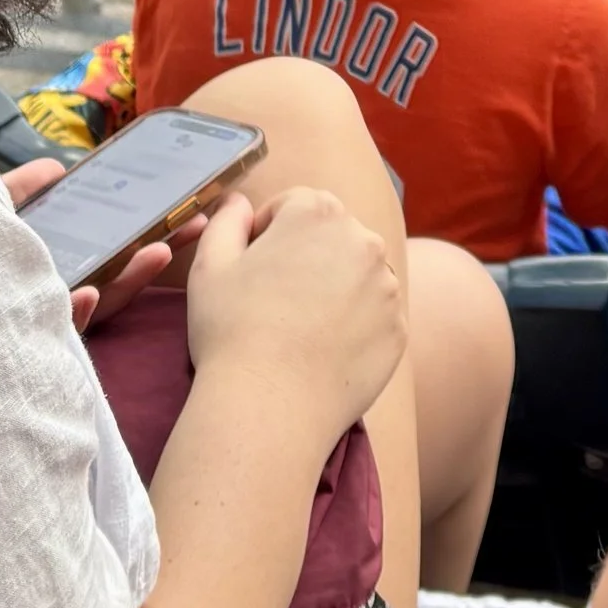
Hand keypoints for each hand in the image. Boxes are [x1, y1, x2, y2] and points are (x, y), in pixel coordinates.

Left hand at [2, 155, 197, 334]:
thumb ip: (18, 190)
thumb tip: (56, 168)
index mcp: (56, 269)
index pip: (109, 256)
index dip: (146, 236)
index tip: (182, 212)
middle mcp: (58, 297)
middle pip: (117, 279)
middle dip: (160, 252)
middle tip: (193, 226)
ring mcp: (47, 319)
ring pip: (99, 305)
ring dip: (130, 280)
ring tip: (158, 253)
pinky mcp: (27, 339)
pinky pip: (57, 330)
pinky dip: (75, 314)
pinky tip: (87, 295)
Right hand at [183, 187, 406, 454]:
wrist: (269, 407)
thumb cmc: (232, 332)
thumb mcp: (209, 265)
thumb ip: (227, 220)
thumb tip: (238, 200)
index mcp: (317, 213)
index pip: (294, 206)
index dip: (267, 234)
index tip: (252, 268)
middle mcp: (363, 240)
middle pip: (332, 237)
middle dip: (306, 256)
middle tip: (274, 300)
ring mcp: (387, 287)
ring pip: (358, 275)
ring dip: (335, 288)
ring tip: (299, 328)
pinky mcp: (398, 329)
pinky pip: (375, 316)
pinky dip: (355, 326)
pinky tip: (323, 350)